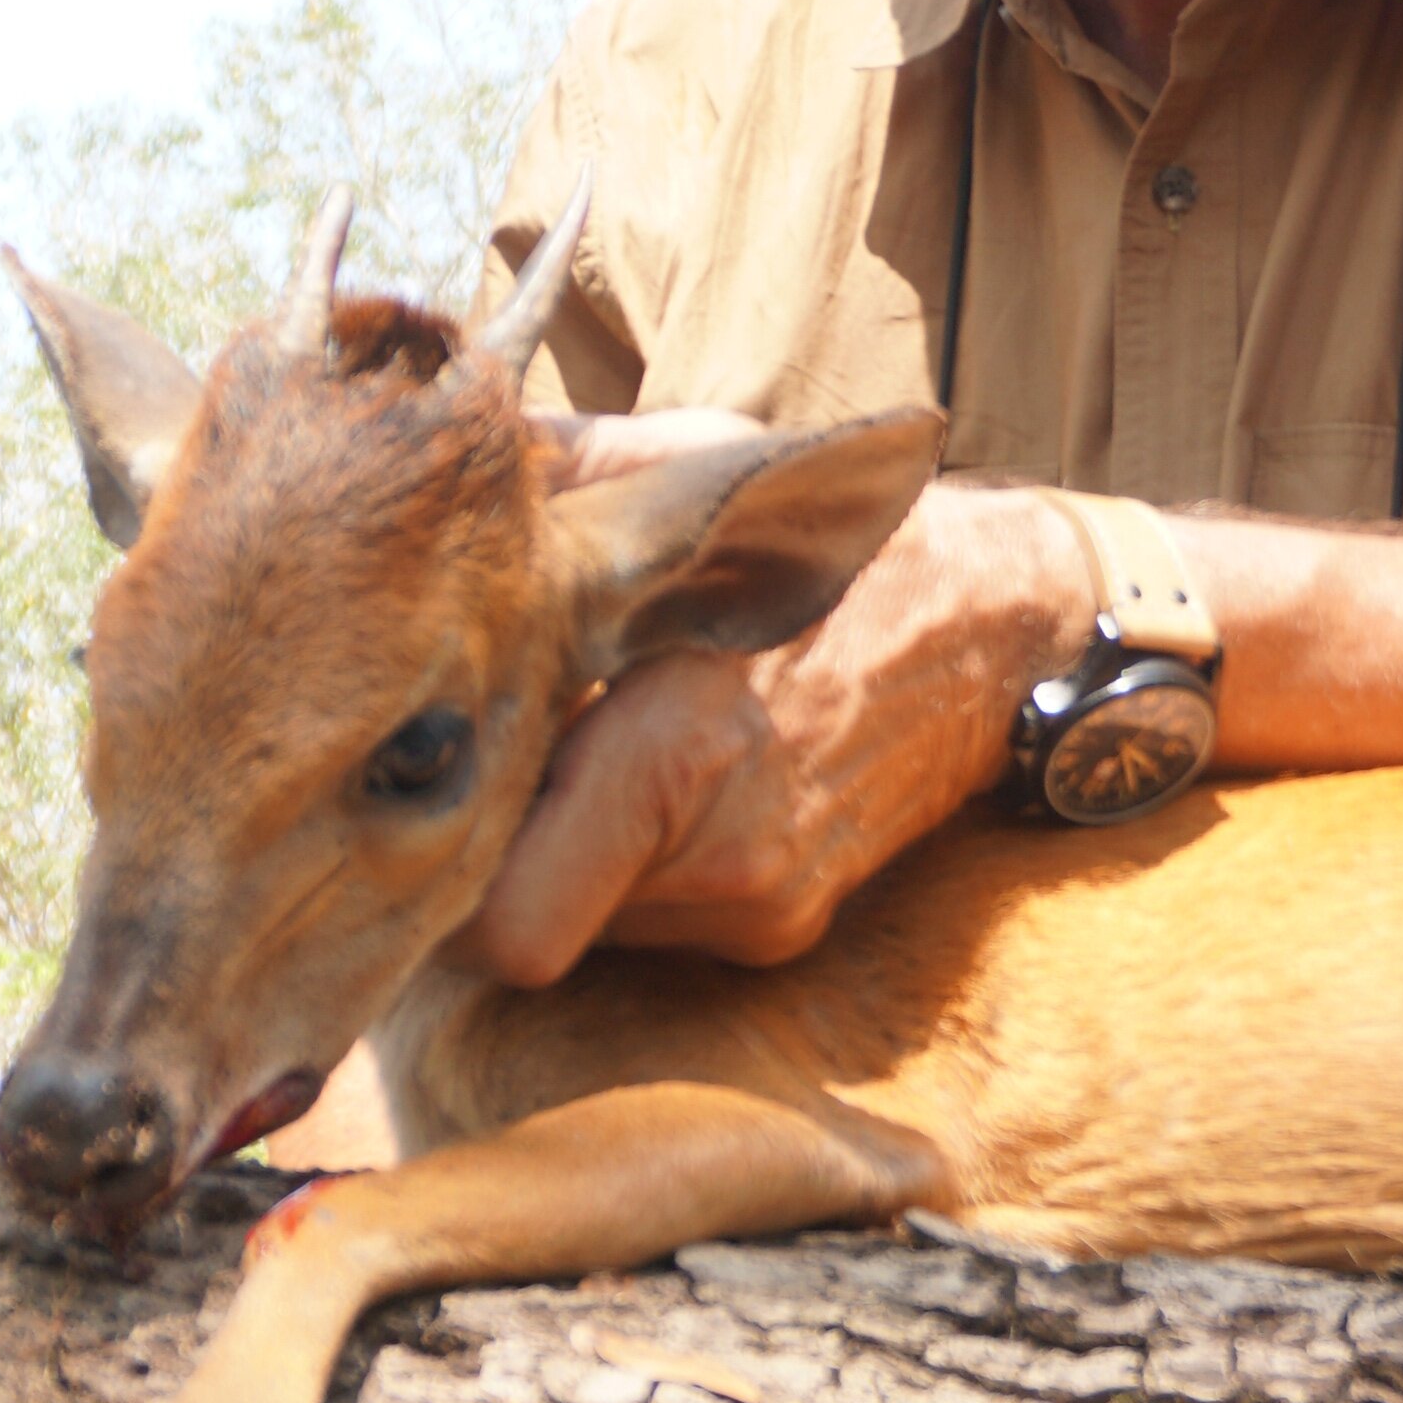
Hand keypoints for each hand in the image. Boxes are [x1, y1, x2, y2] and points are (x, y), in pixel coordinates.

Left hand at [471, 481, 1088, 981]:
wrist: (994, 624)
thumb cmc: (821, 540)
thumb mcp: (683, 468)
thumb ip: (545, 476)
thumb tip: (418, 471)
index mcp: (677, 745)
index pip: (503, 927)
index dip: (432, 885)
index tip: (407, 811)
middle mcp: (721, 855)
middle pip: (518, 934)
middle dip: (472, 871)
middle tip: (454, 785)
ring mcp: (756, 908)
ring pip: (576, 928)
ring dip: (551, 858)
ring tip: (578, 754)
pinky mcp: (781, 929)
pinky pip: (646, 922)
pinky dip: (626, 865)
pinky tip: (659, 781)